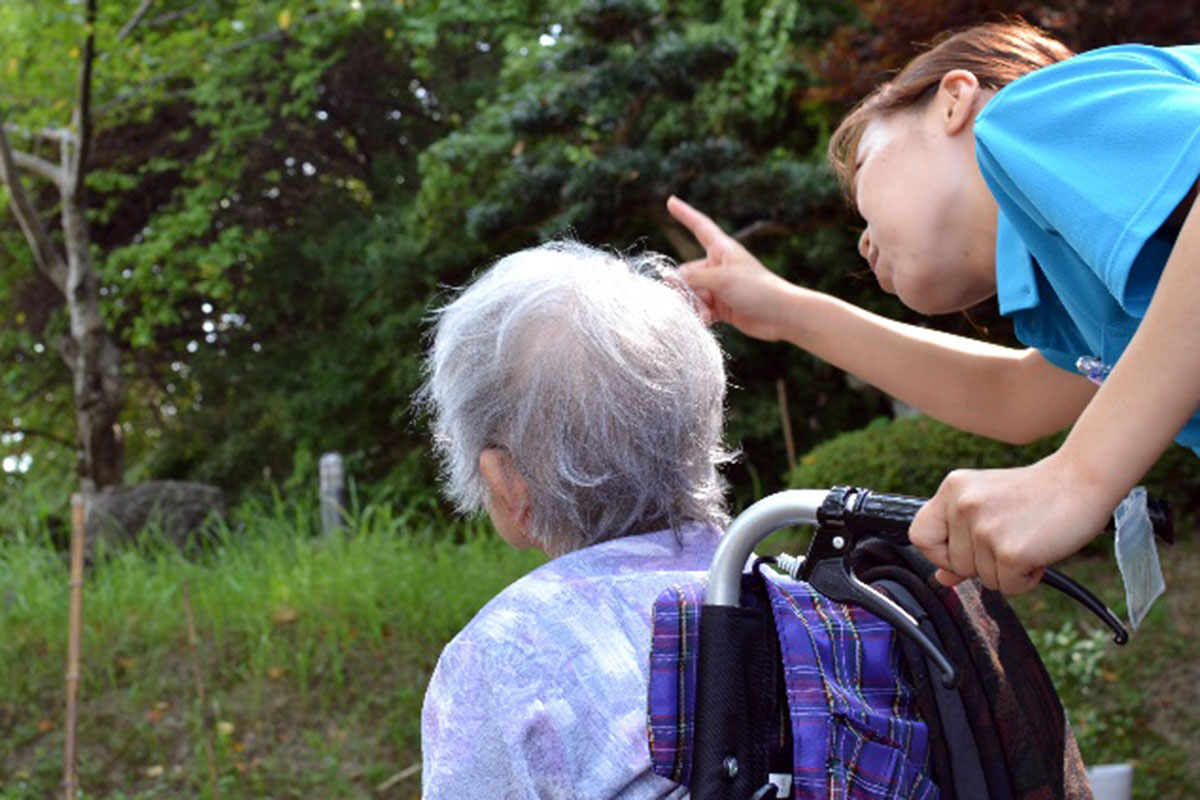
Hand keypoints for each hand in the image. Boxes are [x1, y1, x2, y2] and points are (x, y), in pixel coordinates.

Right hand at [666, 196, 796, 341]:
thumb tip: (668, 277)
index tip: (671, 201)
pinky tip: (706, 320)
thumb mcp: (721, 279)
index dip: (684, 214)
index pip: (699, 226)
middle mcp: (718, 266)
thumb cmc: (757, 289)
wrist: (781, 315)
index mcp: (721, 249)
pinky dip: (700, 314)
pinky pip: (700, 308)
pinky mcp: (722, 306)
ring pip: (691, 292)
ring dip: (692, 303)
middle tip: (692, 297)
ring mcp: (719, 287)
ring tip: (703, 312)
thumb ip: (693, 278)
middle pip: (687, 271)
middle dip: (684, 286)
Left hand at [908, 453, 1117, 594]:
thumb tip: (941, 578)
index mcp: (952, 489)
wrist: (1082, 480)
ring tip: (1027, 540)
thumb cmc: (1037, 494)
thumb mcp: (989, 505)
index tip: (961, 553)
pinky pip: (1008, 588)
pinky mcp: (1009, 550)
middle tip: (1012, 538)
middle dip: (984, 564)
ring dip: (1007, 571)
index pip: (919, 536)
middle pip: (955, 565)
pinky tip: (1038, 553)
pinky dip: (1025, 579)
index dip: (938, 553)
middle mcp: (962, 505)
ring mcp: (984, 528)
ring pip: (983, 579)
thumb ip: (960, 538)